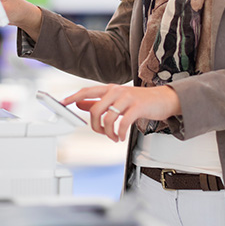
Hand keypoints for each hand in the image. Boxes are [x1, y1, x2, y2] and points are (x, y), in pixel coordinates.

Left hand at [64, 84, 180, 142]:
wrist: (163, 99)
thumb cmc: (139, 100)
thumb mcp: (116, 99)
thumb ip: (98, 101)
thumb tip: (79, 104)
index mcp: (109, 88)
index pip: (86, 91)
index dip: (72, 97)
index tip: (61, 103)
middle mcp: (116, 91)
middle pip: (94, 109)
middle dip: (95, 126)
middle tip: (101, 133)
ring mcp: (127, 98)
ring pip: (107, 118)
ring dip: (108, 133)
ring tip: (113, 137)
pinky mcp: (137, 107)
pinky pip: (122, 123)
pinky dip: (119, 134)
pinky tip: (121, 136)